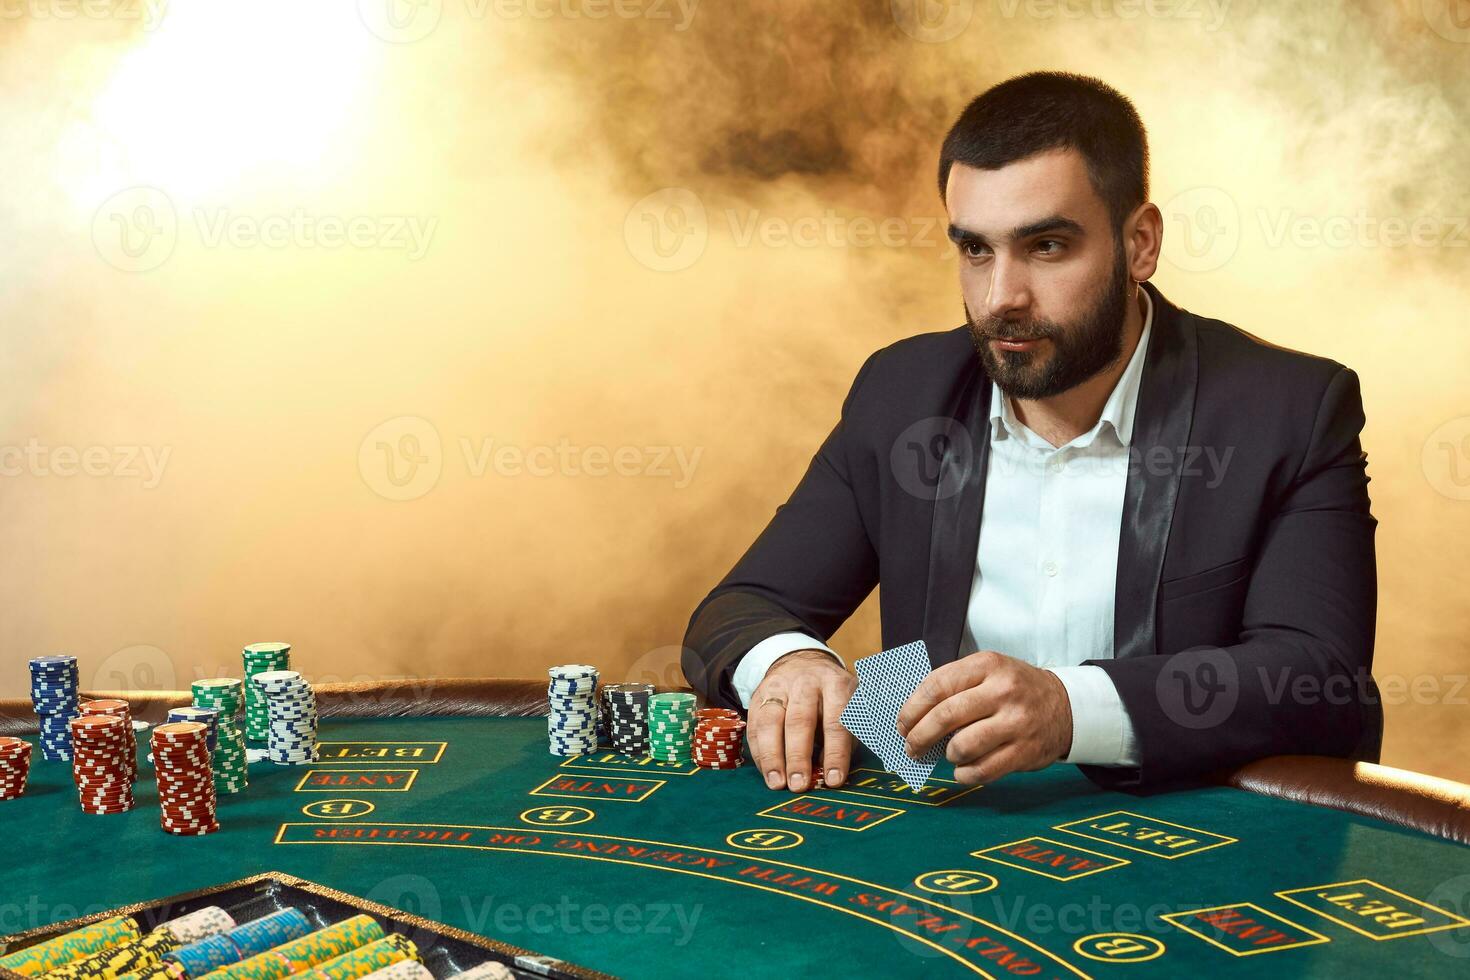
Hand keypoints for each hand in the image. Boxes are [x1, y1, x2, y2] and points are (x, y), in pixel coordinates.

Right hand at [748, 649, 855, 791]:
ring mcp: (778, 688)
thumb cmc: (832, 698)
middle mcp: (806, 683)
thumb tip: (829, 775)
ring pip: (771, 722)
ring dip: (772, 756)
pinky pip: (755, 727)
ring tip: (777, 783)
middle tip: (799, 785)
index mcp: (836, 685)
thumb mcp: (850, 708)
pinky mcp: (758, 697)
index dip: (835, 753)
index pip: (836, 721)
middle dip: (799, 756)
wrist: (800, 663)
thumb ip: (845, 739)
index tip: (833, 781)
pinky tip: (767, 772)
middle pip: (799, 720)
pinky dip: (760, 753)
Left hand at [895, 650, 1072, 784]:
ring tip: (946, 754)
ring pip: (963, 746)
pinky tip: (961, 770)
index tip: (902, 723)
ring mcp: (1016, 722)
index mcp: (988, 665)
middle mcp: (1003, 691)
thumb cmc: (1014, 689)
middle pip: (946, 716)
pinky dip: (964, 774)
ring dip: (946, 755)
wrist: (1066, 707)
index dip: (912, 708)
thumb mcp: (988, 672)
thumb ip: (954, 686)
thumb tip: (913, 716)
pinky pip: (983, 771)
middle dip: (919, 735)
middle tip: (911, 746)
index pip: (937, 685)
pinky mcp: (1025, 752)